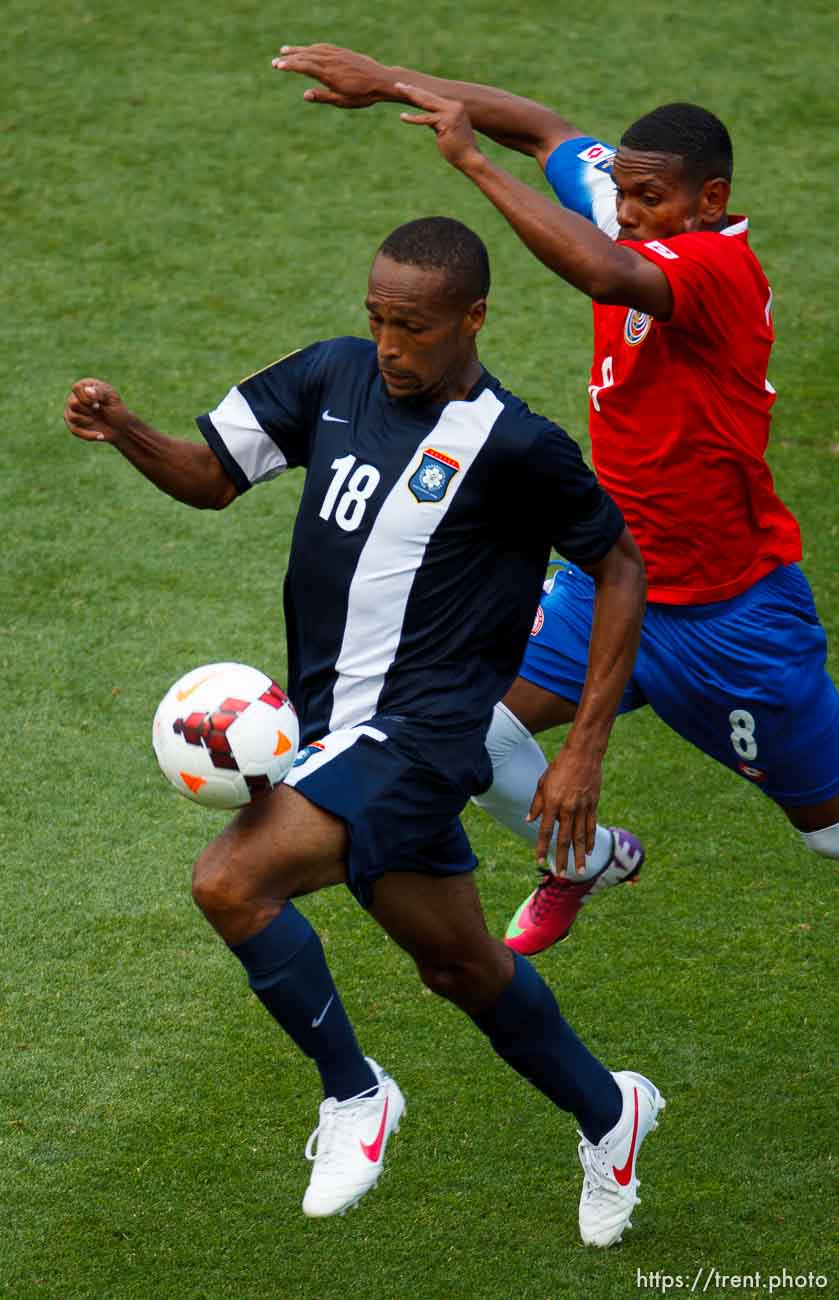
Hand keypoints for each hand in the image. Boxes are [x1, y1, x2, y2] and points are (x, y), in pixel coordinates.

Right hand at [63, 379, 130, 443]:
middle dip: (87, 409)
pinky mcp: (74, 426)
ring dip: (87, 420)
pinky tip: (101, 435)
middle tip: (98, 409)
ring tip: (96, 420)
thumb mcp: (112, 397)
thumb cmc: (116, 409)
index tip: (99, 403)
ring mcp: (73, 412)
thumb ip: (100, 391)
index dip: (87, 397)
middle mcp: (75, 398)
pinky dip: (89, 434)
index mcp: (84, 387)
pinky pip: (75, 431)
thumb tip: (88, 391)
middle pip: (72, 403)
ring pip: (72, 416)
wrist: (121, 427)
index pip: (76, 388)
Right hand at [272, 43, 387, 107]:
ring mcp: (337, 55)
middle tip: (274, 61)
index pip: (304, 67)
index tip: (278, 65)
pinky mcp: (342, 52)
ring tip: (285, 51)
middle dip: (289, 58)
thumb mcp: (342, 101)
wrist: (381, 80)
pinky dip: (312, 48)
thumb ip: (323, 96)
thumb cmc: (363, 95)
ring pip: (313, 50)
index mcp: (329, 74)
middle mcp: (331, 61)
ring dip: (298, 51)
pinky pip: (323, 47)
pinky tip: (306, 50)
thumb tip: (305, 95)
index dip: (290, 66)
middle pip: (305, 56)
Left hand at [396, 83, 483, 171]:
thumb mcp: (447, 131)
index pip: (433, 98)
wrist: (470, 159)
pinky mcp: (445, 123)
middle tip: (398, 84)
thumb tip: (429, 122)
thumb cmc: (459, 149)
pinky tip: (402, 117)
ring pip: (426, 102)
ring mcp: (450, 113)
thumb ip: (439, 123)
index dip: (420, 93)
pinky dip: (413, 119)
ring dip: (411, 95)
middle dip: (412, 90)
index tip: (408, 88)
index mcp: (455, 107)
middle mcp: (454, 107)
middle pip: (428, 97)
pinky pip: (425, 120)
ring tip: (398, 89)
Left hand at [527, 743, 602, 873]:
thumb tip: (529, 821)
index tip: (539, 861)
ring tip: (579, 871)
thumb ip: (536, 804)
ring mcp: (582, 807)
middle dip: (562, 858)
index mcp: (552, 803)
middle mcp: (567, 808)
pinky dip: (590, 840)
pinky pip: (591, 827)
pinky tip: (588, 851)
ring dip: (579, 855)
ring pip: (580, 837)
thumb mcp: (542, 783)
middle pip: (564, 838)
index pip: (545, 830)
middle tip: (562, 874)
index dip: (542, 847)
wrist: (583, 754)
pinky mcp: (593, 804)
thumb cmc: (559, 767)